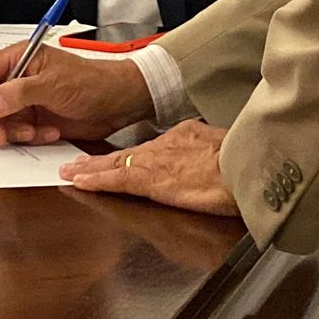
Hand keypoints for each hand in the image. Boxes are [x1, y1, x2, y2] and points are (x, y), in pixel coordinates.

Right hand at [0, 44, 153, 145]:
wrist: (118, 103)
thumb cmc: (92, 82)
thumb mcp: (54, 84)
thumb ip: (19, 93)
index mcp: (20, 59)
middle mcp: (18, 79)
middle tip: (2, 135)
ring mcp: (25, 102)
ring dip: (13, 132)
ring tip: (35, 133)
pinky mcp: (34, 121)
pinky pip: (18, 134)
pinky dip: (30, 139)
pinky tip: (50, 133)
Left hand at [60, 120, 239, 216]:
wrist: (248, 166)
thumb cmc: (246, 163)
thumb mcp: (228, 150)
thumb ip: (213, 155)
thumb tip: (212, 162)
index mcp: (186, 137)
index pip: (152, 148)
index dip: (131, 155)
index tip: (118, 158)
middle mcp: (167, 144)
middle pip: (127, 153)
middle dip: (101, 159)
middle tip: (77, 162)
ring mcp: (157, 161)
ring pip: (115, 164)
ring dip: (91, 169)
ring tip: (70, 171)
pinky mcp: (151, 180)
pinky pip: (116, 180)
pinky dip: (96, 180)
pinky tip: (79, 181)